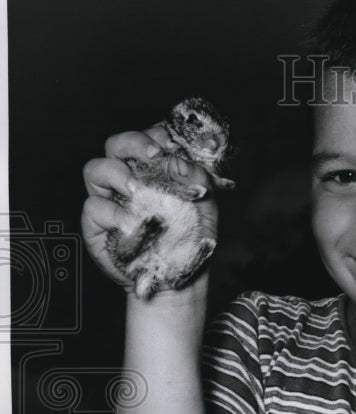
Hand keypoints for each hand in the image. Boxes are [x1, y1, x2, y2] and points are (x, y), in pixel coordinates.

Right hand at [81, 126, 217, 290]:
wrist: (179, 278)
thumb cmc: (190, 241)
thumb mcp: (204, 206)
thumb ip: (197, 178)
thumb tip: (180, 160)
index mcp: (151, 171)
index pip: (145, 139)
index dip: (154, 135)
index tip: (170, 144)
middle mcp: (127, 180)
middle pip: (116, 145)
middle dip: (133, 143)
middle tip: (153, 156)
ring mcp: (109, 200)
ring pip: (95, 168)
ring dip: (117, 173)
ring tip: (138, 191)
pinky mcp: (96, 225)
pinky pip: (93, 207)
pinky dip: (113, 212)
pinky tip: (132, 222)